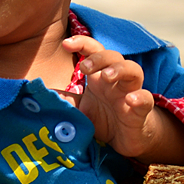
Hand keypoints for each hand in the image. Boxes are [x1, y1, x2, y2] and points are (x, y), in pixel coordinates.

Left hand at [62, 35, 183, 162]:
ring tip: (106, 76)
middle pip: (113, 56)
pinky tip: (131, 100)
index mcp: (99, 77)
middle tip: (84, 67)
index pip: (94, 50)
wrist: (126, 141)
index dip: (82, 43)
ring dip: (120, 69)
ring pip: (134, 70)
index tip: (66, 44)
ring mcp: (131, 93)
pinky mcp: (141, 112)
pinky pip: (146, 99)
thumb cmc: (103, 120)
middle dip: (98, 58)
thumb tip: (37, 92)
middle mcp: (116, 81)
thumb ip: (63, 100)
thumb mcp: (79, 110)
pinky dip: (140, 97)